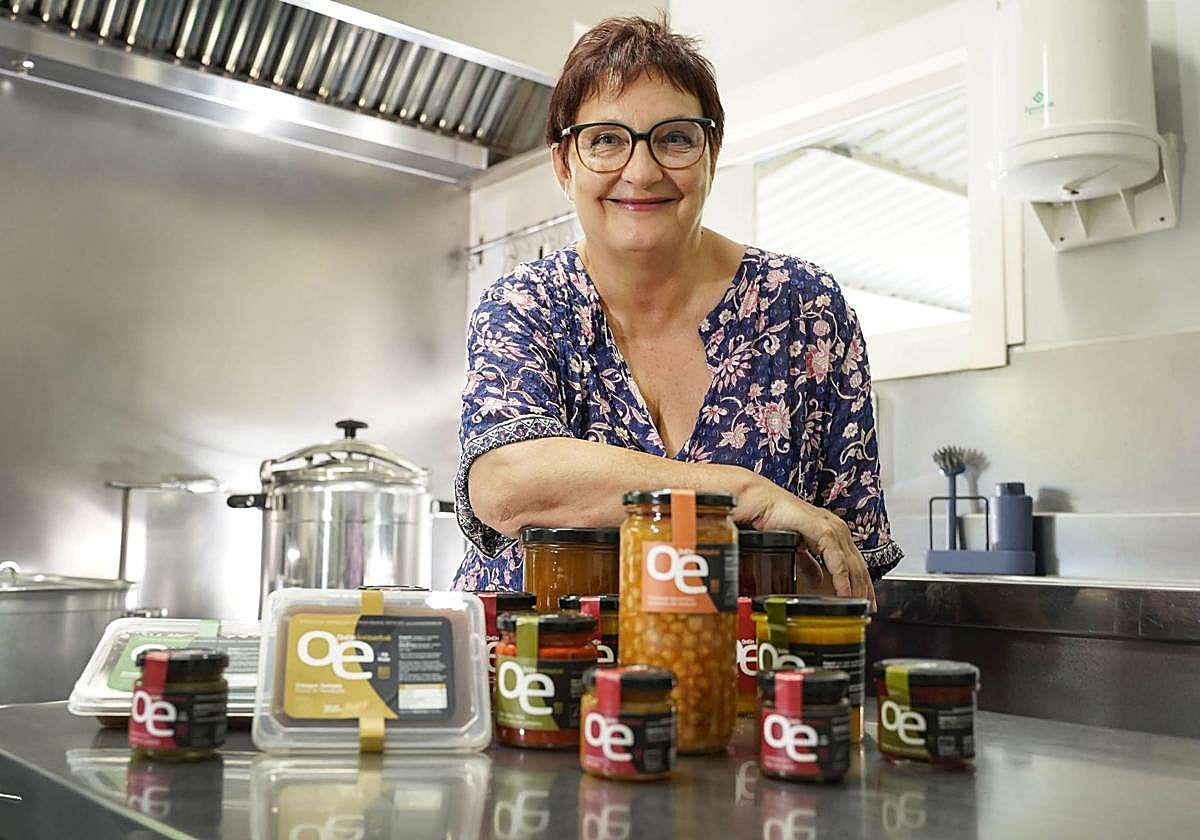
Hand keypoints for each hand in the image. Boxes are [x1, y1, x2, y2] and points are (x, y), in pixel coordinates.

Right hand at [737, 473, 876, 610]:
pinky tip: (844, 593)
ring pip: (852, 565)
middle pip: (858, 565)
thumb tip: (818, 580)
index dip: (861, 582)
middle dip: (865, 589)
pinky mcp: (823, 531)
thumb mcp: (796, 547)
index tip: (865, 599)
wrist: (762, 502)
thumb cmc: (775, 518)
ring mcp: (832, 529)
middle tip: (869, 608)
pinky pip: (837, 561)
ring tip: (860, 605)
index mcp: (832, 531)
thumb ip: (808, 564)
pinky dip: (842, 580)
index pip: (854, 561)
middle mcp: (837, 529)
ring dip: (857, 587)